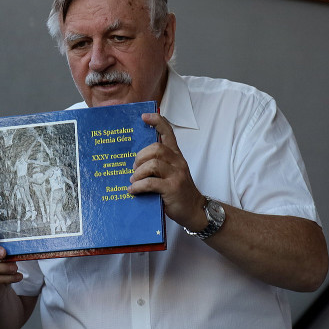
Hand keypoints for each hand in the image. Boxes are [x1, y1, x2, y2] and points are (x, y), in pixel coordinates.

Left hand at [128, 113, 206, 230]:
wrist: (195, 210)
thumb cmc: (179, 192)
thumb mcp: (173, 173)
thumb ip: (160, 164)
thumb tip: (136, 162)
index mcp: (177, 156)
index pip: (169, 133)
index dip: (157, 122)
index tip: (144, 117)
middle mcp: (178, 162)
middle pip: (156, 148)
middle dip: (140, 157)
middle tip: (135, 169)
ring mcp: (176, 175)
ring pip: (152, 164)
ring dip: (138, 172)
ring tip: (134, 180)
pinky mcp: (172, 188)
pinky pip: (150, 183)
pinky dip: (138, 186)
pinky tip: (133, 190)